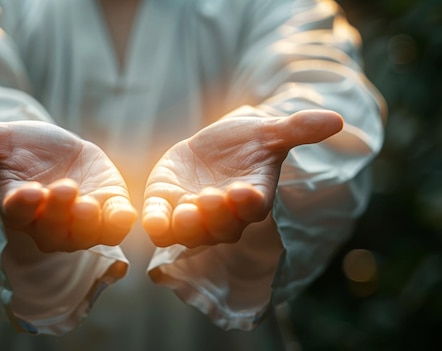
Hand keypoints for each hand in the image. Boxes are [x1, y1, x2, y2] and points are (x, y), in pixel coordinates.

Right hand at [0, 115, 136, 251]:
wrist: (62, 153)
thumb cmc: (26, 149)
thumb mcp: (1, 139)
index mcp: (19, 206)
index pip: (18, 214)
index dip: (22, 206)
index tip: (26, 192)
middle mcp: (48, 223)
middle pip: (52, 229)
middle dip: (57, 212)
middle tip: (62, 188)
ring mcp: (79, 222)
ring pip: (83, 234)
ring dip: (87, 223)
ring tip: (89, 202)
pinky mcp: (108, 213)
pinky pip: (114, 227)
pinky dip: (119, 222)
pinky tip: (124, 211)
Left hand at [142, 110, 342, 247]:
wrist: (214, 147)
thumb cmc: (247, 143)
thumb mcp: (270, 131)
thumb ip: (298, 129)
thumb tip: (337, 121)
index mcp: (252, 197)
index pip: (253, 208)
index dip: (248, 204)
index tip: (244, 192)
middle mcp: (224, 215)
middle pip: (221, 227)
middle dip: (216, 216)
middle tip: (210, 197)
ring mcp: (193, 215)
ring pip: (190, 234)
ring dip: (187, 226)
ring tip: (185, 209)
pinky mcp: (166, 207)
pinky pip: (160, 227)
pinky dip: (156, 224)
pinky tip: (150, 217)